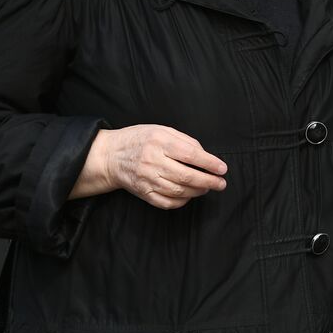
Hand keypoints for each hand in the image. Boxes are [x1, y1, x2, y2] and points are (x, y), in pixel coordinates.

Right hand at [71, 125, 227, 208]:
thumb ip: (184, 140)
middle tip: (221, 183)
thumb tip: (205, 155)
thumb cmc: (140, 139)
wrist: (110, 156)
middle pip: (186, 175)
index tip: (222, 168)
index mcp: (159, 142)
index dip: (209, 163)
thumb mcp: (161, 130)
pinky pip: (166, 203)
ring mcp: (147, 179)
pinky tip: (189, 196)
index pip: (190, 154)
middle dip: (208, 181)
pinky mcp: (143, 193)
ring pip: (178, 191)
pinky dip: (181, 202)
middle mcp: (152, 162)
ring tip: (208, 187)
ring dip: (197, 191)